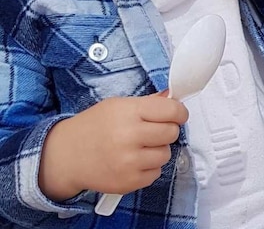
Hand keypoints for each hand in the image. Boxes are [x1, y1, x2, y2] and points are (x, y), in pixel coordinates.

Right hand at [39, 92, 187, 200]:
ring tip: (139, 147)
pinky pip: (155, 173)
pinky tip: (132, 161)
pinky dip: (148, 168)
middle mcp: (128, 136)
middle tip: (153, 131)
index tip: (177, 115)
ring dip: (157, 150)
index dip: (179, 112)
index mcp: (128, 112)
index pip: (171, 110)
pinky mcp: (127, 182)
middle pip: (171, 133)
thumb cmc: (94, 127)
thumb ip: (148, 103)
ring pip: (166, 154)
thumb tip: (173, 99)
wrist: (66, 156)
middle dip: (167, 131)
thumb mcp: (118, 106)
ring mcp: (128, 162)